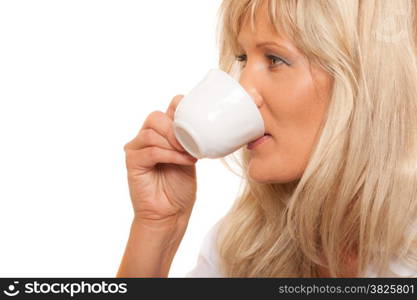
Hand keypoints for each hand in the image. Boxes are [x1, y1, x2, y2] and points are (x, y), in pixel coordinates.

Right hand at [123, 95, 197, 222]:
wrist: (171, 213)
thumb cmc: (179, 187)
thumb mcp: (189, 157)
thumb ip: (187, 139)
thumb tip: (200, 123)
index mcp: (160, 133)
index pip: (166, 108)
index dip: (180, 108)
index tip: (197, 121)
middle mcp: (145, 138)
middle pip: (155, 117)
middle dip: (175, 129)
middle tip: (190, 144)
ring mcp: (136, 150)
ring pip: (152, 133)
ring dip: (174, 144)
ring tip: (189, 156)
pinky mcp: (133, 163)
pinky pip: (151, 151)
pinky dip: (170, 155)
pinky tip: (185, 162)